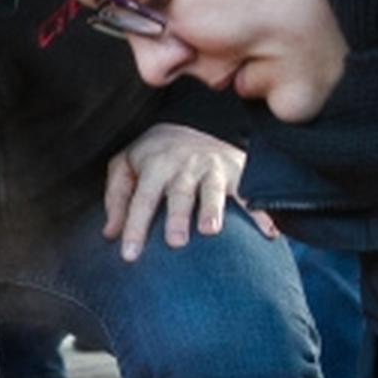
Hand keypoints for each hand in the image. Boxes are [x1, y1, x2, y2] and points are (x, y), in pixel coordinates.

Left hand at [103, 123, 265, 261]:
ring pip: (212, 190)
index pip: (142, 199)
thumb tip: (109, 234)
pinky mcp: (236, 171)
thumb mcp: (127, 165)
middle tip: (176, 242)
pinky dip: (260, 212)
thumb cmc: (155, 155)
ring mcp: (212, 167)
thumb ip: (117, 197)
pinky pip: (248, 193)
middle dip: (178, 216)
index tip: (129, 256)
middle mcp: (183, 166)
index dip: (134, 226)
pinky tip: (269, 233)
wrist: (196, 122)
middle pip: (179, 193)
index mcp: (154, 165)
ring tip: (211, 231)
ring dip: (213, 210)